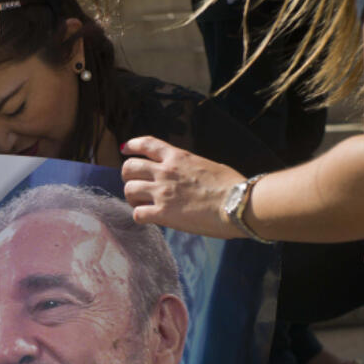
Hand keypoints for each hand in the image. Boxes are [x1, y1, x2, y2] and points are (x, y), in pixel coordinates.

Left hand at [120, 136, 243, 237]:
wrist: (238, 204)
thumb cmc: (232, 186)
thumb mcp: (208, 166)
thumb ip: (189, 168)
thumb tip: (187, 176)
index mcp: (178, 157)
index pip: (147, 144)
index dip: (132, 145)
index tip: (125, 149)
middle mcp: (165, 171)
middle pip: (129, 167)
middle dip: (128, 176)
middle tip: (135, 186)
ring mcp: (162, 192)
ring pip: (129, 190)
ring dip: (132, 198)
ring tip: (141, 204)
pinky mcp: (163, 213)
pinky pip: (137, 214)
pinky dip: (140, 217)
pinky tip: (149, 219)